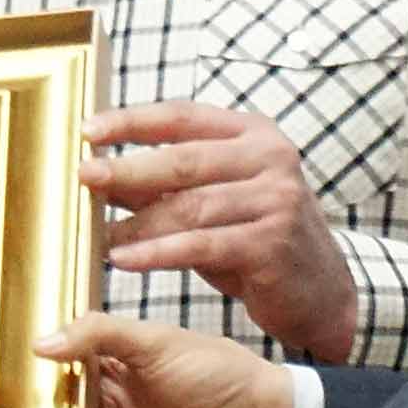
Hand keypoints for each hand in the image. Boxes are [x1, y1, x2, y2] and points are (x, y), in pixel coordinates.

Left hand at [83, 101, 358, 359]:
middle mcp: (270, 158)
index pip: (183, 116)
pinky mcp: (271, 243)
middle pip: (184, 158)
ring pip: (190, 206)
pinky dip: (157, 254)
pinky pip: (201, 246)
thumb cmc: (258, 239)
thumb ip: (167, 184)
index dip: (132, 121)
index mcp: (254, 134)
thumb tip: (102, 175)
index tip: (89, 130)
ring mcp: (275, 199)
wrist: (322, 292)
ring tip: (100, 236)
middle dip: (128, 168)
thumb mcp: (216, 200)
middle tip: (85, 176)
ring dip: (138, 223)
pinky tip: (125, 260)